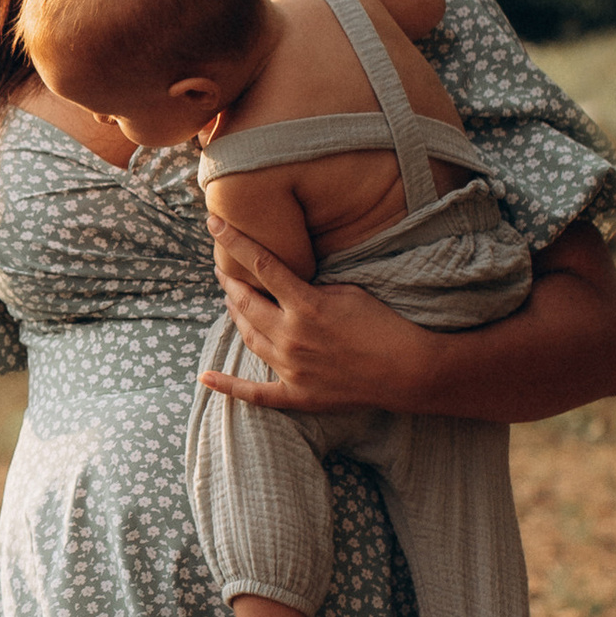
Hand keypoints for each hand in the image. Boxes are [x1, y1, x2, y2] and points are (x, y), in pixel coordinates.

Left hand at [200, 231, 438, 415]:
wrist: (410, 370)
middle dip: (229, 281)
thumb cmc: (385, 325)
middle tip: (222, 269)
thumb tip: (286, 284)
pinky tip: (205, 378)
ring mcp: (291, 368)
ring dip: (235, 316)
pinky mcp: (297, 394)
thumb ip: (312, 288)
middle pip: (245, 302)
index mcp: (305, 306)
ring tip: (231, 300)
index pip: (260, 264)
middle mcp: (291, 336)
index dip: (233, 241)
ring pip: (248, 337)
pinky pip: (255, 393)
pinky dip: (228, 386)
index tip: (214, 222)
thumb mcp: (349, 292)